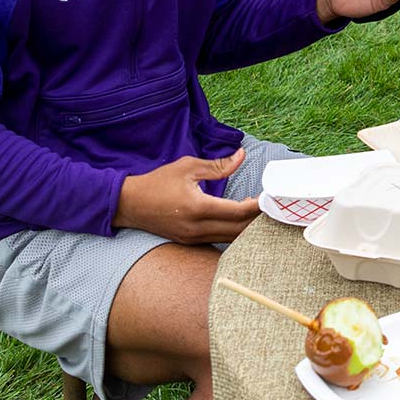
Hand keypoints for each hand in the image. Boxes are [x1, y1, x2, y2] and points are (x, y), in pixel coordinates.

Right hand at [113, 152, 261, 243]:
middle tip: (269, 206)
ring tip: (257, 212)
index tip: (269, 198)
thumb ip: (218, 165)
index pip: (237, 212)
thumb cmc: (158, 182)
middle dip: (256, 220)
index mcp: (198, 208)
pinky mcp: (190, 243)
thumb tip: (242, 156)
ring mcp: (193, 239)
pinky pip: (218, 240)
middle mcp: (197, 228)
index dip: (257, 206)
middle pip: (238, 231)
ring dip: (246, 228)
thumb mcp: (188, 167)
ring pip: (229, 239)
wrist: (129, 204)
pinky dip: (232, 232)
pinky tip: (238, 220)